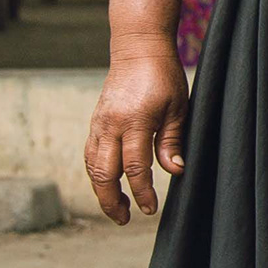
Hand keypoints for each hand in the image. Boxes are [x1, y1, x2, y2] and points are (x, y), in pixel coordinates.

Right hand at [84, 42, 190, 224]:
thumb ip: (172, 141)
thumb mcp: (177, 108)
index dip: (142, 192)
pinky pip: (90, 154)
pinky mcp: (95, 122)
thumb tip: (175, 172)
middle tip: (124, 219)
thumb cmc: (163, 76)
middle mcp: (111, 124)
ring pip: (92, 166)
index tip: (149, 209)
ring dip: (101, 191)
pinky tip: (108, 184)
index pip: (135, 166)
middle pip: (103, 173)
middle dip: (111, 201)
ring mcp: (99, 123)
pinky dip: (96, 173)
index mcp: (134, 120)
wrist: (137, 48)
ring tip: (117, 208)